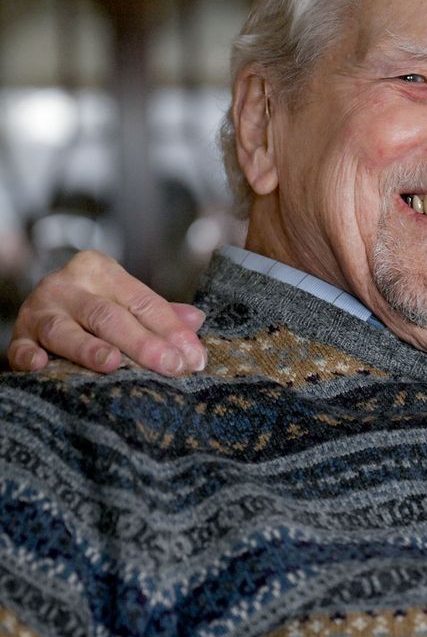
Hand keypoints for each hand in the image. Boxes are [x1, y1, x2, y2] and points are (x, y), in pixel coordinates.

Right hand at [6, 250, 205, 375]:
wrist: (39, 307)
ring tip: (112, 364)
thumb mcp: (124, 300)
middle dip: (143, 343)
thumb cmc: (93, 306)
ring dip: (88, 348)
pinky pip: (22, 347)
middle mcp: (68, 285)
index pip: (143, 301)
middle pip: (109, 316)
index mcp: (100, 270)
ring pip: (66, 330)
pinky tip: (41, 366)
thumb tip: (197, 321)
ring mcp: (39, 310)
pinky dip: (30, 356)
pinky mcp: (19, 335)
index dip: (172, 330)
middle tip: (171, 366)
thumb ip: (158, 312)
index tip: (194, 357)